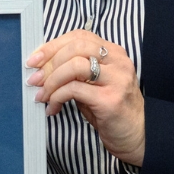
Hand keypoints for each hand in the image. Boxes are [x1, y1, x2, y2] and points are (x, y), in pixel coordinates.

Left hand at [27, 29, 145, 164]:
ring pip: (74, 65)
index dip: (52, 45)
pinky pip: (74, 89)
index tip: (34, 60)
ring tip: (42, 95)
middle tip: (35, 80)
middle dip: (49, 63)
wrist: (138, 136)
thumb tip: (42, 68)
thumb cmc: (112, 110)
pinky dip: (57, 97)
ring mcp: (117, 80)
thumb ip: (75, 71)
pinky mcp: (110, 100)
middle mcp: (118, 62)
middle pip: (75, 47)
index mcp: (114, 53)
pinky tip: (53, 108)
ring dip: (51, 80)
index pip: (79, 36)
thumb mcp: (95, 84)